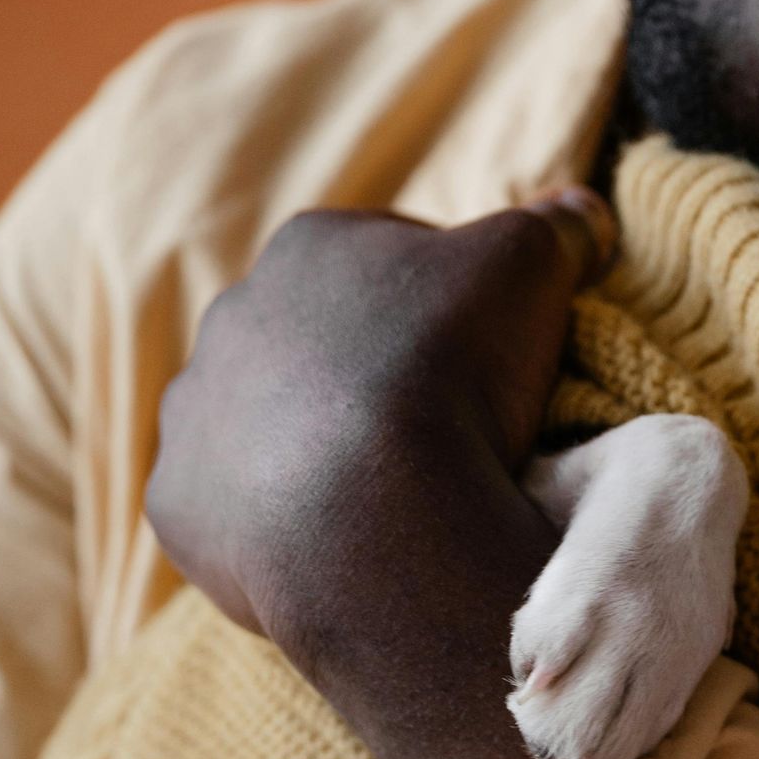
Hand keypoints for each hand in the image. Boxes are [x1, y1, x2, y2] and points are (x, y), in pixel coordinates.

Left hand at [145, 191, 617, 758]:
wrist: (375, 516)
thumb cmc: (452, 371)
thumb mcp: (530, 269)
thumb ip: (554, 228)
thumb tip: (579, 212)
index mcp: (310, 247)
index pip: (388, 256)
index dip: (447, 298)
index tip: (487, 348)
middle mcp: (232, 317)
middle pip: (317, 340)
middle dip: (368, 372)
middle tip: (440, 425)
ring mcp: (196, 414)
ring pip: (260, 423)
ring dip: (311, 448)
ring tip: (386, 494)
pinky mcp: (179, 504)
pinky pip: (229, 509)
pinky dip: (275, 525)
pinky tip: (335, 547)